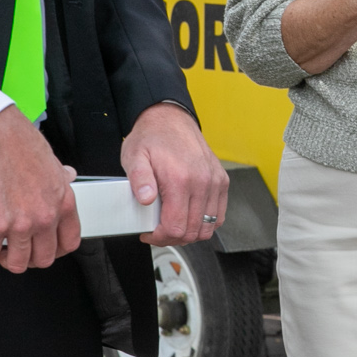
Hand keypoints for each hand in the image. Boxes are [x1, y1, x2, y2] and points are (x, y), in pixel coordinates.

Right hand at [0, 103, 79, 272]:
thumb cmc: (21, 144)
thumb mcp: (53, 164)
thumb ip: (61, 177)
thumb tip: (68, 175)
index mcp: (63, 203)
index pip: (69, 244)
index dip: (54, 251)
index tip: (43, 248)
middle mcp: (46, 217)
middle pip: (43, 259)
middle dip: (29, 258)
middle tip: (18, 248)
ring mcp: (21, 224)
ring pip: (17, 263)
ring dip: (6, 258)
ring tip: (0, 246)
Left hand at [124, 102, 228, 245]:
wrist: (171, 118)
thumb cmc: (152, 137)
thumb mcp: (134, 156)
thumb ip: (139, 179)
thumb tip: (146, 199)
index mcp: (180, 178)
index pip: (176, 227)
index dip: (160, 237)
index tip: (149, 233)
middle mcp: (202, 181)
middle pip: (192, 232)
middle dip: (172, 238)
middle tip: (158, 231)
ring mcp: (215, 182)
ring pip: (208, 227)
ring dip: (190, 232)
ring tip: (173, 224)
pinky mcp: (221, 181)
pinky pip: (219, 215)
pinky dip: (206, 223)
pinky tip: (190, 216)